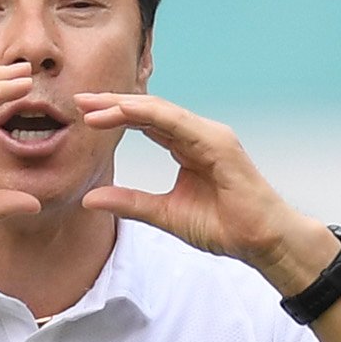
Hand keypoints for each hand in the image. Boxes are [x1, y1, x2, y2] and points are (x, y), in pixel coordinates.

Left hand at [74, 94, 336, 293]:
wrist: (260, 241)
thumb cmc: (222, 226)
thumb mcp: (163, 213)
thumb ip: (129, 203)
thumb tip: (89, 198)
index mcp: (188, 147)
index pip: (146, 123)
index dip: (115, 116)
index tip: (83, 115)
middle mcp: (198, 136)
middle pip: (150, 111)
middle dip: (114, 103)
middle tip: (80, 100)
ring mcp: (211, 137)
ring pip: (161, 111)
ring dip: (126, 106)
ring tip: (93, 107)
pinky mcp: (220, 144)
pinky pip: (179, 124)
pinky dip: (150, 115)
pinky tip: (124, 111)